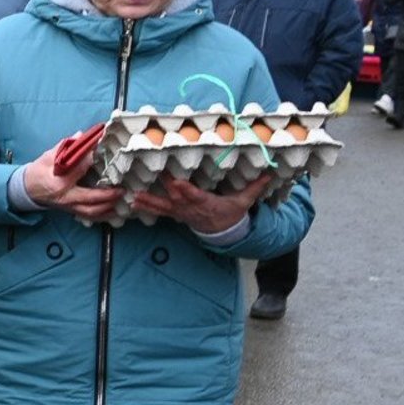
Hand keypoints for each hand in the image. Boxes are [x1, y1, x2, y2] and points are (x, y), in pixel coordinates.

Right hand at [22, 136, 123, 221]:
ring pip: (91, 212)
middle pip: (90, 199)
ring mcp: (68, 206)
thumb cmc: (37, 172)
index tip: (103, 152)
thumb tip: (80, 135)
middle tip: (122, 189)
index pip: (79, 170)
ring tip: (121, 201)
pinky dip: (102, 216)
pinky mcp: (71, 210)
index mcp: (59, 182)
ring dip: (108, 208)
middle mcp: (65, 196)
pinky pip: (88, 217)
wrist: (27, 189)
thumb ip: (64, 147)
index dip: (92, 161)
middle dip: (108, 196)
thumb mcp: (47, 157)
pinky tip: (113, 212)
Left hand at [130, 174, 271, 232]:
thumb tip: (270, 172)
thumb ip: (255, 187)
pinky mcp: (176, 214)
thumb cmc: (232, 212)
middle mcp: (192, 209)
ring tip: (134, 196)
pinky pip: (159, 211)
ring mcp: (182, 213)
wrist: (224, 231)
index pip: (196, 196)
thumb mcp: (245, 201)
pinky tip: (133, 202)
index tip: (176, 183)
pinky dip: (146, 207)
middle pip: (177, 198)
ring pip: (164, 206)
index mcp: (208, 204)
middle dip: (165, 188)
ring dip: (149, 201)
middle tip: (152, 175)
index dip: (186, 191)